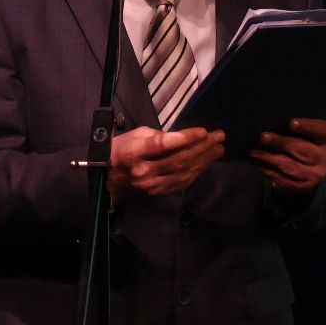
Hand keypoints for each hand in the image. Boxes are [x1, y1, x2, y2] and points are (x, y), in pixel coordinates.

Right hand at [108, 127, 225, 203]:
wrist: (107, 179)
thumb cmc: (121, 151)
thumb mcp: (134, 136)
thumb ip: (157, 137)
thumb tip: (182, 139)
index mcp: (133, 154)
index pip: (162, 146)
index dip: (184, 138)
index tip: (203, 131)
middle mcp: (143, 172)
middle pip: (178, 159)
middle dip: (202, 147)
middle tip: (219, 137)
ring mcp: (151, 186)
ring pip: (183, 173)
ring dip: (204, 160)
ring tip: (218, 148)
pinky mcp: (158, 193)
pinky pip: (182, 183)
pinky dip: (196, 172)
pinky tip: (206, 162)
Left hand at [251, 118, 325, 194]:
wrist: (314, 166)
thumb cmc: (305, 140)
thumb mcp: (307, 130)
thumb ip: (295, 126)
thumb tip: (271, 121)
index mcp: (325, 138)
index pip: (320, 130)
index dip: (306, 127)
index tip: (291, 123)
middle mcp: (323, 157)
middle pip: (303, 150)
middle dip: (281, 143)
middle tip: (262, 137)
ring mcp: (315, 174)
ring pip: (291, 167)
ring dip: (270, 159)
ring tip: (254, 151)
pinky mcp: (303, 186)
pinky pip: (285, 180)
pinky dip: (269, 171)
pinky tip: (257, 163)